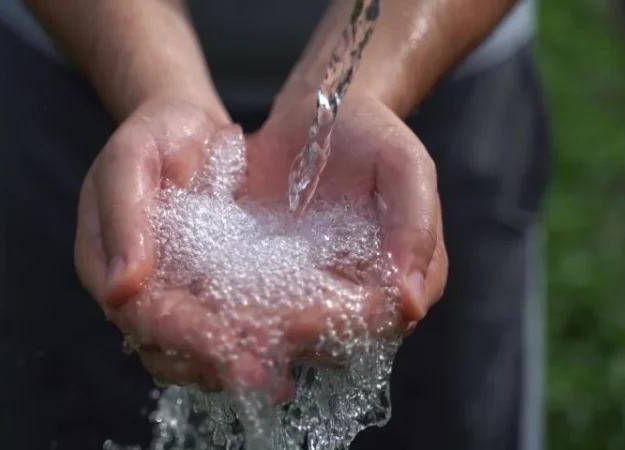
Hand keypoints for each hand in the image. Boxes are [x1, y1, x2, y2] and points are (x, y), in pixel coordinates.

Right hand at [74, 99, 286, 395]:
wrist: (188, 128)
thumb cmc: (156, 135)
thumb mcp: (132, 158)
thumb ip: (124, 214)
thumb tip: (122, 287)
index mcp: (106, 263)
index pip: (141, 314)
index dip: (182, 333)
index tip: (227, 343)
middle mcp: (137, 292)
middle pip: (167, 348)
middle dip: (217, 364)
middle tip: (266, 377)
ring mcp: (173, 296)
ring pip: (194, 354)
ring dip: (235, 368)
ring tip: (281, 379)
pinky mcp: (207, 294)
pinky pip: (224, 331)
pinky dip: (252, 347)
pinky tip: (289, 359)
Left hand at [244, 93, 447, 359]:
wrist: (316, 111)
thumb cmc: (370, 134)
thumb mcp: (404, 166)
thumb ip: (416, 224)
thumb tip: (413, 300)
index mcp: (402, 276)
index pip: (378, 321)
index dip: (341, 326)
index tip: (300, 321)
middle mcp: (361, 293)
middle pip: (333, 336)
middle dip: (291, 337)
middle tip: (251, 328)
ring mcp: (315, 289)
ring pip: (293, 330)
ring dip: (261, 333)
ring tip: (223, 325)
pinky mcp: (274, 278)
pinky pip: (259, 304)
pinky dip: (236, 310)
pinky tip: (208, 307)